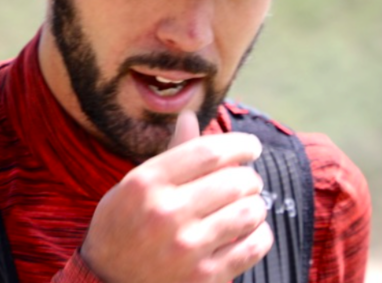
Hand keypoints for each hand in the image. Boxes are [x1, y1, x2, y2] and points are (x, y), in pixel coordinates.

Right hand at [80, 110, 272, 282]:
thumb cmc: (122, 227)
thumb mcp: (133, 186)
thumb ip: (170, 154)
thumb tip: (190, 115)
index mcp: (146, 183)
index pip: (209, 152)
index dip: (240, 145)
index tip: (251, 148)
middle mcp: (166, 213)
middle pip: (235, 181)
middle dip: (249, 178)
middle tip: (246, 182)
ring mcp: (187, 248)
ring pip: (249, 212)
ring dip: (255, 206)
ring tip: (246, 207)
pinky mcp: (204, 277)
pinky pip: (253, 246)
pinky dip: (259, 235)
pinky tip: (248, 232)